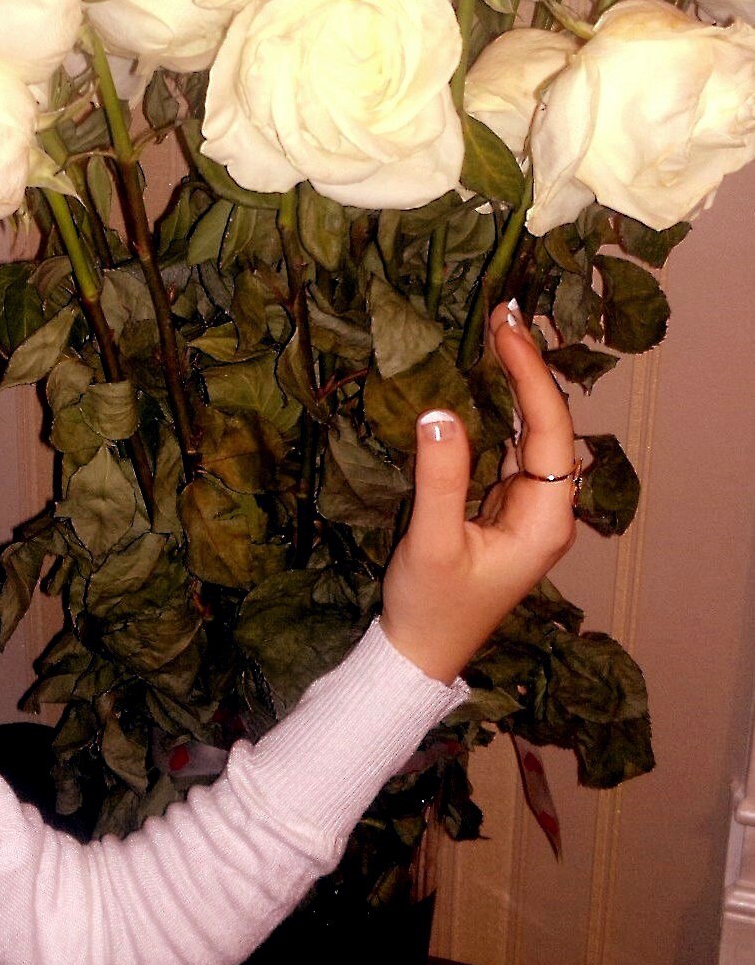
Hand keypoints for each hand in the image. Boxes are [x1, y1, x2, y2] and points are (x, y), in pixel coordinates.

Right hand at [381, 300, 577, 683]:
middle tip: (503, 312)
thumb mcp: (432, 543)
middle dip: (527, 366)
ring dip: (513, 382)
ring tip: (497, 331)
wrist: (418, 653)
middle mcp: (545, 506)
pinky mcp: (498, 507)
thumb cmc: (431, 606)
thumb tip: (439, 413)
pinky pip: (503, 446)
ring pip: (527, 431)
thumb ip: (439, 479)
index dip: (528, 374)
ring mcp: (523, 506)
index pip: (546, 428)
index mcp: (545, 517)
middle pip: (546, 423)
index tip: (503, 328)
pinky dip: (495, 409)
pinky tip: (482, 379)